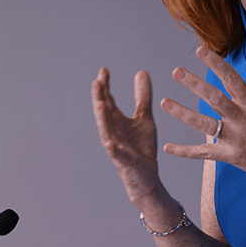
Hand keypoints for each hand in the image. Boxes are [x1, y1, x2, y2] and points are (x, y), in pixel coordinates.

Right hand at [91, 67, 159, 206]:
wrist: (148, 177)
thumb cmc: (142, 147)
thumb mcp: (144, 117)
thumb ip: (142, 96)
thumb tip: (141, 72)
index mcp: (117, 121)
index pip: (107, 100)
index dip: (105, 85)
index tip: (104, 69)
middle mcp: (113, 132)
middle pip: (103, 113)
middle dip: (100, 98)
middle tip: (97, 81)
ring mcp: (116, 147)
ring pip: (106, 131)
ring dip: (102, 118)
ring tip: (99, 104)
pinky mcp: (125, 161)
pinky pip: (117, 155)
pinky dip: (112, 148)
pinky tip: (109, 143)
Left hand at [161, 46, 245, 186]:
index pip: (232, 79)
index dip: (216, 64)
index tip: (201, 51)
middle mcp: (242, 119)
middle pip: (214, 99)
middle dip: (194, 84)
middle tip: (176, 71)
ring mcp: (235, 139)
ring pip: (204, 125)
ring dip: (183, 114)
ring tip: (164, 102)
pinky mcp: (230, 156)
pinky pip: (204, 153)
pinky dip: (185, 151)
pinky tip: (168, 147)